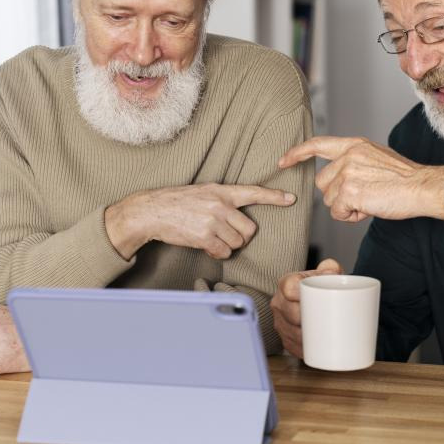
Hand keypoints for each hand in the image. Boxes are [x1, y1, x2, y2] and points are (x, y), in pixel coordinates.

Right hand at [106, 183, 296, 259]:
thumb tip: (239, 217)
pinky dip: (217, 253)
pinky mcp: (205, 237)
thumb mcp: (203, 192)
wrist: (152, 211)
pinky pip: (224, 252)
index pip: (253, 192)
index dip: (273, 197)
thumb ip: (222, 201)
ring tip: (210, 237)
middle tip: (225, 234)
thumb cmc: (177, 203)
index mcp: (221, 191)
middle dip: (240, 236)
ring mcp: (213, 221)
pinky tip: (205, 245)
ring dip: (227, 245)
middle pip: (249, 229)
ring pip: (237, 243)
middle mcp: (220, 204)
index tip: (290, 199)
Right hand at [271, 258, 343, 357]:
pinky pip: (292, 346)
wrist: (312, 297)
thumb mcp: (326, 271)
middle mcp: (279, 303)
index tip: (315, 300)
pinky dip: (304, 350)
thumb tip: (334, 272)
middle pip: (291, 314)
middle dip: (307, 320)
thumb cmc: (318, 285)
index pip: (289, 288)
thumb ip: (331, 267)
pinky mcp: (284, 338)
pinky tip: (314, 351)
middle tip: (327, 322)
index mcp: (286, 283)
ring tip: (323, 338)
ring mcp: (279, 322)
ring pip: (291, 333)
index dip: (300, 295)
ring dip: (306, 338)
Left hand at [279, 136, 443, 221]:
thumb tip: (339, 179)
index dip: (298, 153)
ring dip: (346, 207)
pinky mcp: (349, 191)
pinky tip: (369, 208)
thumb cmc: (404, 178)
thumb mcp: (376, 158)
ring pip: (329, 200)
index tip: (283, 161)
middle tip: (364, 196)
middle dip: (337, 195)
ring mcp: (347, 172)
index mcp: (354, 145)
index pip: (318, 144)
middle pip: (322, 183)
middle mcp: (348, 155)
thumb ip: (355, 162)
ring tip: (371, 201)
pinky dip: (351, 216)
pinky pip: (337, 212)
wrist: (421, 187)